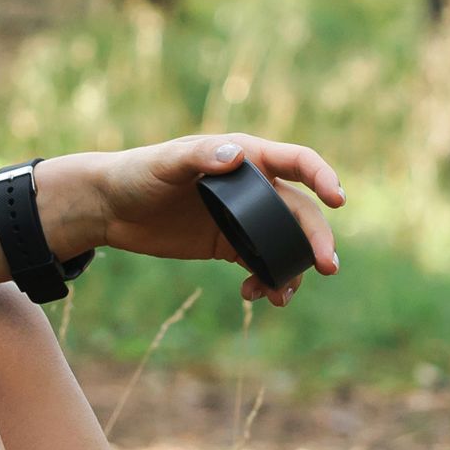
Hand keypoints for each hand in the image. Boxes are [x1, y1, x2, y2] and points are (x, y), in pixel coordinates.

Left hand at [80, 133, 344, 307]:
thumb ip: (198, 157)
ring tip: (280, 294)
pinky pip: (263, 264)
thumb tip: (237, 154)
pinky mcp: (230, 244)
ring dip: (294, 268)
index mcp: (243, 156)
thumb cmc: (135, 174)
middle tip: (325, 268)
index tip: (338, 199)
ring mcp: (243, 218)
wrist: (111, 208)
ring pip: (287, 243)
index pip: (296, 161)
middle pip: (301, 211)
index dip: (322, 176)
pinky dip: (268, 281)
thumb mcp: (163, 164)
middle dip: (318, 238)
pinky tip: (252, 294)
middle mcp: (251, 186)